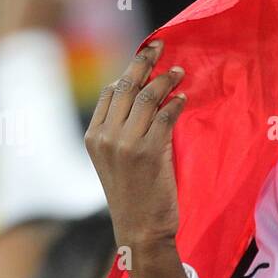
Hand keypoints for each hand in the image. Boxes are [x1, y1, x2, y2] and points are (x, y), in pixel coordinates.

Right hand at [84, 40, 189, 277]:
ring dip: (166, 80)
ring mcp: (125, 143)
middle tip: (161, 46)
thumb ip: (123, 134)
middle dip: (144, 62)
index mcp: (93, 137)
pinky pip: (165, 115)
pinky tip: (184, 98)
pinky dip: (176, 103)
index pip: (110, 93)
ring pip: (146, 97)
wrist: (141, 231)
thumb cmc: (135, 199)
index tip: (146, 60)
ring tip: (180, 71)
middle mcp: (105, 136)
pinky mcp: (148, 152)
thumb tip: (146, 104)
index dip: (129, 72)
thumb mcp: (117, 164)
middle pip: (126, 86)